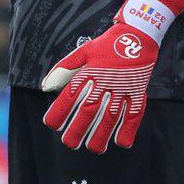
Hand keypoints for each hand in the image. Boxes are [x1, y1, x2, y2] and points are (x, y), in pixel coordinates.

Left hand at [41, 22, 157, 152]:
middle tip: (69, 144)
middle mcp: (105, 82)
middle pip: (89, 109)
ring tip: (93, 149)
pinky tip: (121, 143)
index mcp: (89, 72)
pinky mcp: (138, 91)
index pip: (70, 95)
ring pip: (111, 115)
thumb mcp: (82, 52)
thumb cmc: (106, 45)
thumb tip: (45, 86)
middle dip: (78, 128)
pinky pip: (135, 113)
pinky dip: (129, 128)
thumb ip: (64, 69)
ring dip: (102, 134)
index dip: (60, 111)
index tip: (51, 124)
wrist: (136, 35)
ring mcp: (123, 88)